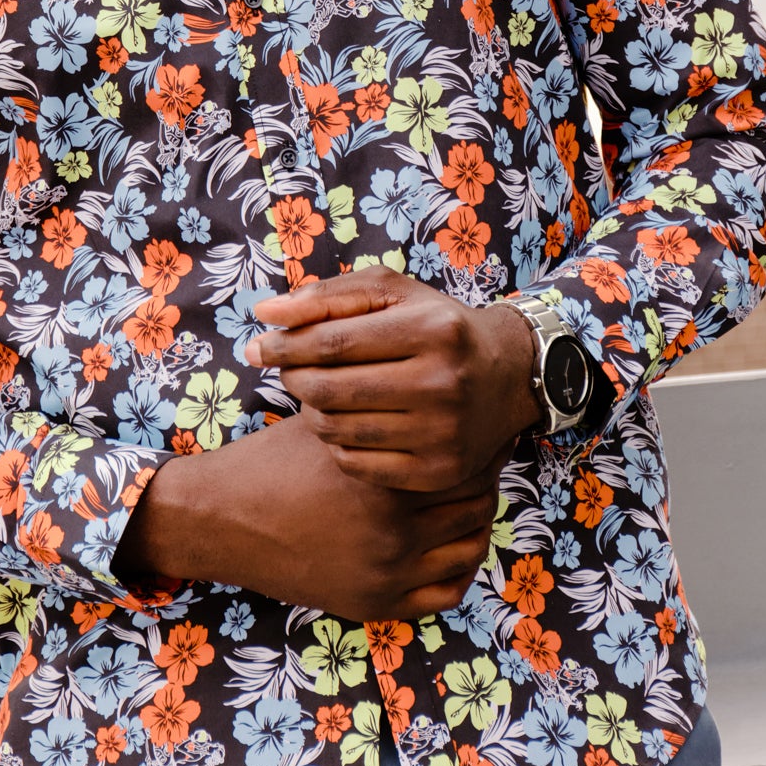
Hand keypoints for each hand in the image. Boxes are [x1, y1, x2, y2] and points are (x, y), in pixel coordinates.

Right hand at [111, 411, 500, 620]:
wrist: (223, 520)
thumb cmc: (274, 461)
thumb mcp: (326, 423)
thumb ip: (376, 408)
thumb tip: (423, 375)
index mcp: (383, 478)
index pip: (463, 458)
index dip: (478, 438)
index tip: (484, 426)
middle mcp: (392, 531)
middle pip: (475, 501)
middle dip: (482, 476)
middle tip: (483, 458)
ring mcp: (387, 573)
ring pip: (469, 546)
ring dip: (475, 519)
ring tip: (468, 495)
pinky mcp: (378, 604)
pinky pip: (447, 592)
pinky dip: (458, 566)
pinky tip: (451, 540)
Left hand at [246, 269, 541, 491]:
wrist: (505, 376)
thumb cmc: (435, 325)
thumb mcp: (392, 293)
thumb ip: (327, 296)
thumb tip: (265, 312)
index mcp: (432, 330)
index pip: (333, 342)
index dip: (286, 345)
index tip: (260, 346)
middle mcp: (442, 382)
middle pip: (330, 390)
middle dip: (294, 378)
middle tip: (288, 370)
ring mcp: (443, 433)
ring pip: (338, 430)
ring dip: (311, 410)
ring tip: (318, 394)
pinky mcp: (438, 472)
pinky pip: (356, 464)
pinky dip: (335, 444)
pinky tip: (343, 423)